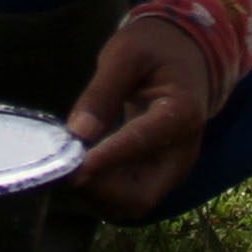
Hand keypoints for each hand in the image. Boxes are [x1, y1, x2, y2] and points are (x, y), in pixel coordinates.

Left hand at [63, 15, 219, 222]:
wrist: (185, 55)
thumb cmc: (154, 48)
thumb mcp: (126, 53)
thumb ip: (102, 92)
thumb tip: (78, 133)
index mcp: (182, 113)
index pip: (142, 143)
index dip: (107, 158)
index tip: (74, 167)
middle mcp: (182, 153)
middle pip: (140, 196)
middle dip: (98, 188)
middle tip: (66, 163)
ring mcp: (172, 169)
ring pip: (132, 204)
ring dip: (97, 192)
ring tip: (72, 159)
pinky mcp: (158, 175)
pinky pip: (129, 196)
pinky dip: (103, 189)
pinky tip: (84, 162)